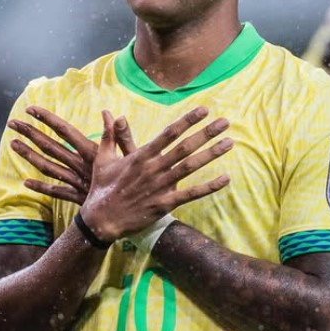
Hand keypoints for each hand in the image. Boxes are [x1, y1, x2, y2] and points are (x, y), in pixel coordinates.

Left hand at [8, 106, 136, 204]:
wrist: (128, 212)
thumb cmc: (134, 181)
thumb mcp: (132, 155)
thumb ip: (121, 135)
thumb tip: (112, 114)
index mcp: (92, 152)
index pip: (65, 131)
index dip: (47, 119)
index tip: (30, 109)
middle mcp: (80, 165)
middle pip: (51, 147)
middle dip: (30, 133)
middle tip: (12, 123)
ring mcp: (76, 181)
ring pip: (47, 167)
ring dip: (29, 155)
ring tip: (13, 144)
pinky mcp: (77, 196)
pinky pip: (55, 191)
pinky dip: (40, 186)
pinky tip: (25, 182)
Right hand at [82, 106, 232, 242]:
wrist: (101, 220)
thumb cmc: (102, 187)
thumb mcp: (102, 158)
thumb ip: (110, 135)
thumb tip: (110, 113)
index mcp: (141, 155)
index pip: (169, 133)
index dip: (187, 121)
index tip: (203, 110)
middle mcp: (153, 168)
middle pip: (185, 147)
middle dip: (206, 133)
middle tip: (225, 122)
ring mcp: (160, 186)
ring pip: (191, 167)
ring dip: (211, 154)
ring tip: (229, 143)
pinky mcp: (165, 204)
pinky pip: (191, 194)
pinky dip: (209, 186)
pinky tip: (225, 178)